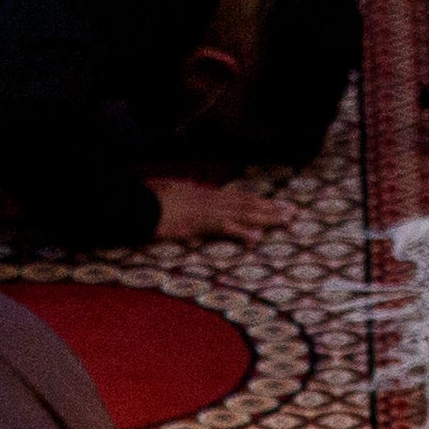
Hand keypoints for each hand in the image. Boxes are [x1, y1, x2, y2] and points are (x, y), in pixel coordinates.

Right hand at [148, 178, 290, 242]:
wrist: (137, 204)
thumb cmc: (145, 201)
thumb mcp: (161, 194)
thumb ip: (170, 191)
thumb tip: (167, 189)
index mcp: (201, 194)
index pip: (233, 197)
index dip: (254, 200)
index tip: (271, 203)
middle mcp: (208, 199)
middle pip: (245, 202)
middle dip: (269, 207)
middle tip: (291, 212)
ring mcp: (205, 210)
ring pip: (242, 212)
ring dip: (266, 217)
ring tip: (286, 220)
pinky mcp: (200, 223)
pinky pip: (225, 228)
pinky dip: (242, 232)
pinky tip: (257, 238)